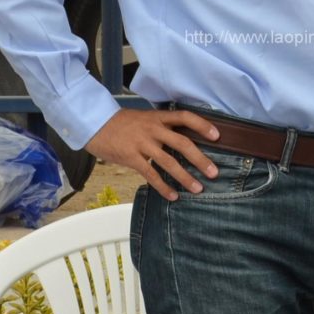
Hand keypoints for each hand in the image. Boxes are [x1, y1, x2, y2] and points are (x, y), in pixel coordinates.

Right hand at [85, 109, 220, 200]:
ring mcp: (142, 143)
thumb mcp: (143, 118)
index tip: (218, 136)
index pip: (185, 117)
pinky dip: (163, 187)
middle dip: (200, 159)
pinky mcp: (131, 157)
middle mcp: (153, 129)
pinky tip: (173, 196)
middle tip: (214, 172)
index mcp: (157, 117)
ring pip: (169, 161)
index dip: (202, 125)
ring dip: (185, 177)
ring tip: (198, 189)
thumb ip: (161, 127)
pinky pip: (151, 174)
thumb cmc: (121, 123)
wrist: (95, 124)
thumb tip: (182, 141)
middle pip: (182, 143)